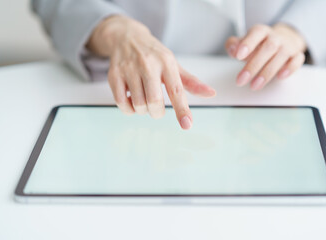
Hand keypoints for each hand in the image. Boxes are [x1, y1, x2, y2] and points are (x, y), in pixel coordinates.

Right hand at [87, 15, 215, 128]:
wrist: (126, 36)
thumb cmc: (154, 55)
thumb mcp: (173, 64)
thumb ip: (191, 82)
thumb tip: (211, 94)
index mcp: (166, 62)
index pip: (176, 90)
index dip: (182, 110)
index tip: (187, 125)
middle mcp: (148, 64)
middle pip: (154, 101)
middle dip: (157, 113)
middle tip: (157, 109)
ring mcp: (129, 69)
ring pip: (138, 105)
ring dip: (143, 111)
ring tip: (144, 102)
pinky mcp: (114, 75)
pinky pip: (121, 103)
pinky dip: (128, 110)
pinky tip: (131, 101)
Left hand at [225, 23, 305, 89]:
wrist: (281, 40)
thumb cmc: (258, 45)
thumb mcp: (243, 43)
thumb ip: (233, 45)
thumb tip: (233, 50)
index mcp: (260, 31)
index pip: (256, 33)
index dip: (248, 43)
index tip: (238, 56)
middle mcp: (275, 37)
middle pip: (267, 48)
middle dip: (253, 66)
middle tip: (241, 80)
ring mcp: (287, 46)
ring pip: (281, 56)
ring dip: (267, 73)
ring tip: (254, 86)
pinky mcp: (296, 55)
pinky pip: (297, 60)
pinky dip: (290, 68)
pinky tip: (280, 77)